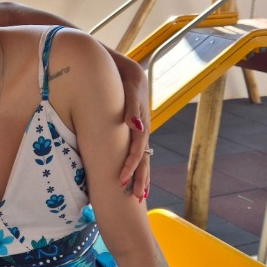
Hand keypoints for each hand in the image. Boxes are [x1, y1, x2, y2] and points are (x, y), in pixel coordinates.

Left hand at [116, 62, 150, 200]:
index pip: (137, 149)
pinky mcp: (136, 129)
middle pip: (144, 158)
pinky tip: (137, 176)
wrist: (127, 68)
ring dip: (142, 175)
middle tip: (137, 198)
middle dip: (140, 178)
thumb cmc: (124, 77)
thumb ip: (131, 106)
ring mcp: (141, 130)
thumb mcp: (129, 87)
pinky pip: (138, 151)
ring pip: (144, 157)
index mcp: (141, 121)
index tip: (122, 181)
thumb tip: (135, 127)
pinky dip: (139, 165)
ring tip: (141, 195)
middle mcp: (143, 129)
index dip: (130, 165)